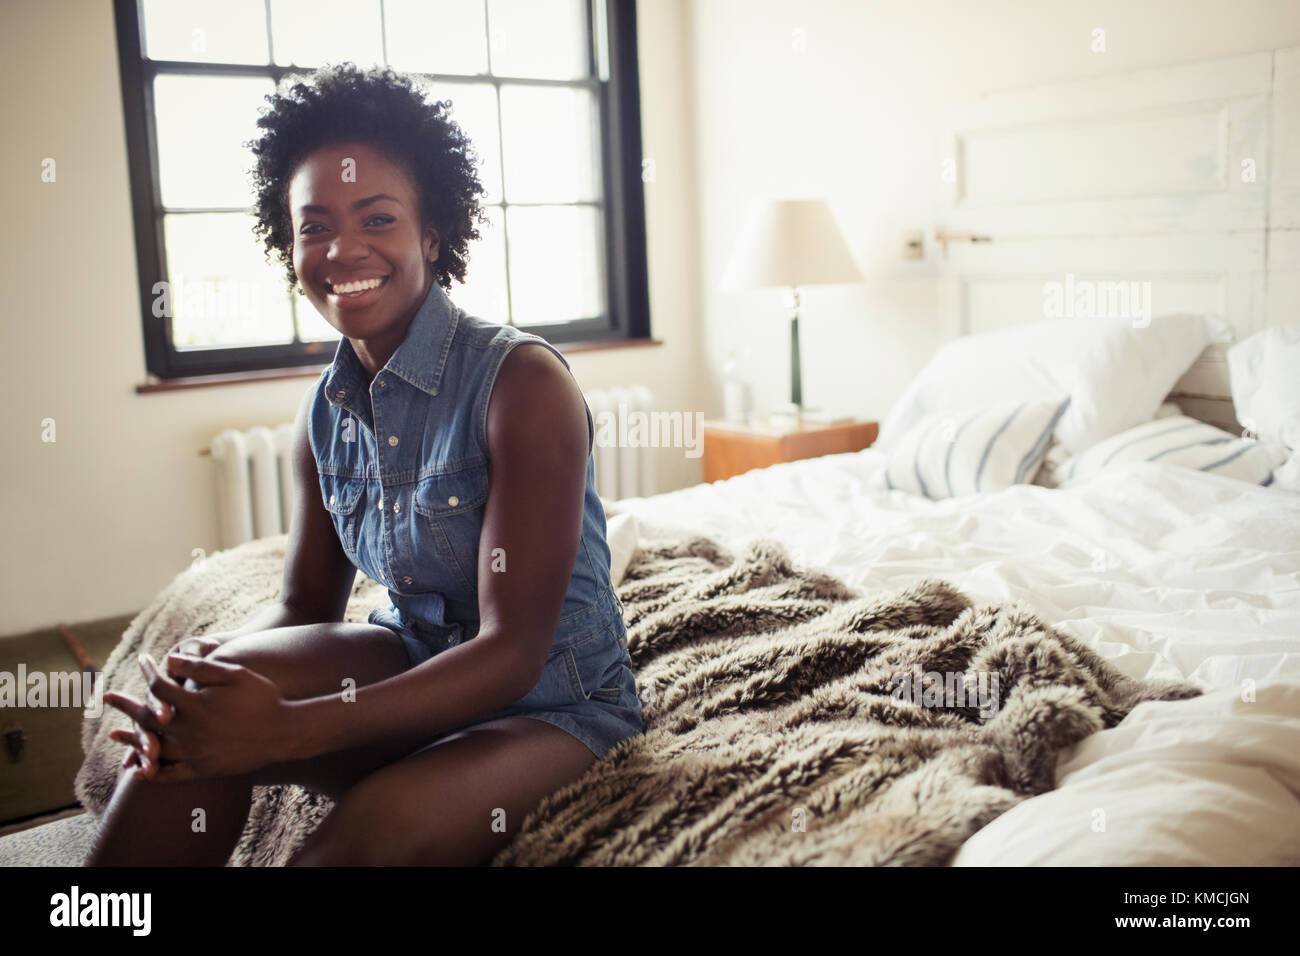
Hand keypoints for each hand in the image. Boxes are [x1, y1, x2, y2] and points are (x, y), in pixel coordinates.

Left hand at [105, 651, 291, 782]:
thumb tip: (168, 660)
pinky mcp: (203, 769)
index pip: (160, 687)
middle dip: (125, 705)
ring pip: (154, 748)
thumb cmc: (263, 697)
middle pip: (148, 717)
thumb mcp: (235, 675)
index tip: (143, 660)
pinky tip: (140, 769)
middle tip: (105, 698)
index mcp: (196, 705)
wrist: (285, 732)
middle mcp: (190, 731)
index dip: (149, 672)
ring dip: (131, 740)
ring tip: (114, 735)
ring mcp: (195, 753)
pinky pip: (171, 775)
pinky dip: (153, 772)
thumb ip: (200, 667)